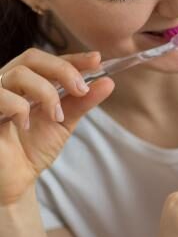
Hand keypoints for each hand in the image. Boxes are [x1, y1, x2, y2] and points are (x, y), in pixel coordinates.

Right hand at [0, 49, 112, 204]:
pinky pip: (1, 96)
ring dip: (46, 93)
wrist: (15, 179)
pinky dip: (19, 108)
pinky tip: (26, 125)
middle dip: (63, 70)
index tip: (96, 60)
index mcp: (25, 83)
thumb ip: (81, 102)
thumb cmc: (32, 150)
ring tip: (55, 116)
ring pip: (18, 73)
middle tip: (81, 89)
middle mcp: (6, 83)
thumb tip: (108, 83)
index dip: (72, 58)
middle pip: (32, 57)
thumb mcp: (63, 123)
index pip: (48, 60)